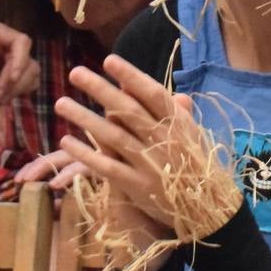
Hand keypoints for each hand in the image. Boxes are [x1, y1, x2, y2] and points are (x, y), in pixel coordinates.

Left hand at [0, 23, 35, 116]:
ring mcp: (17, 62)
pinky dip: (17, 94)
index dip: (21, 60)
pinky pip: (31, 85)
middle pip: (28, 62)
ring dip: (15, 90)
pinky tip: (1, 99)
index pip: (22, 42)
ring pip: (32, 74)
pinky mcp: (19, 78)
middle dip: (13, 82)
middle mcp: (11, 46)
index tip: (13, 78)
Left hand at [54, 56, 232, 235]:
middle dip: (100, 90)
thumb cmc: (197, 166)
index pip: (153, 93)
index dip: (132, 76)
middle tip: (75, 73)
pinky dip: (87, 154)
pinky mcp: (138, 186)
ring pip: (113, 136)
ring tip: (61, 103)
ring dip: (85, 118)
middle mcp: (164, 140)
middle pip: (128, 110)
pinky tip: (66, 141)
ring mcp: (150, 163)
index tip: (109, 60)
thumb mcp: (191, 134)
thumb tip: (147, 86)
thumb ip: (170, 111)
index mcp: (179, 124)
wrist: (210, 210)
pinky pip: (108, 167)